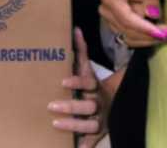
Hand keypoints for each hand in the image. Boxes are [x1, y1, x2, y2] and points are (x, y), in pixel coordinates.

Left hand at [48, 28, 108, 146]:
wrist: (115, 102)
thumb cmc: (93, 84)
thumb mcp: (88, 69)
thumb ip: (81, 51)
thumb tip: (75, 30)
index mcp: (96, 86)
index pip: (88, 83)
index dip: (77, 82)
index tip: (62, 82)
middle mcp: (100, 103)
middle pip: (88, 105)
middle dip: (71, 106)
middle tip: (51, 106)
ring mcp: (100, 119)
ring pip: (90, 125)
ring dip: (73, 125)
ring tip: (55, 124)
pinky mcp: (99, 133)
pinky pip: (92, 141)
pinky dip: (85, 145)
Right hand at [99, 0, 166, 46]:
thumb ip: (151, 0)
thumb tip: (153, 15)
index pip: (127, 18)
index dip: (144, 28)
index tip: (161, 33)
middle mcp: (107, 10)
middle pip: (128, 30)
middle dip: (150, 35)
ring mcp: (111, 19)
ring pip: (130, 38)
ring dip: (150, 39)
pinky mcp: (118, 26)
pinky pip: (131, 38)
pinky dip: (146, 38)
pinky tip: (160, 35)